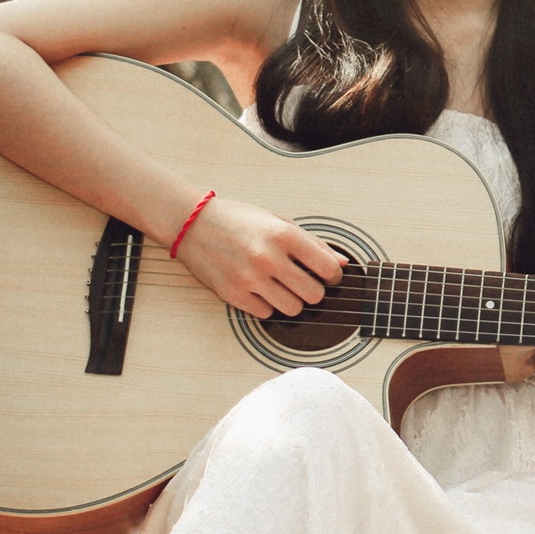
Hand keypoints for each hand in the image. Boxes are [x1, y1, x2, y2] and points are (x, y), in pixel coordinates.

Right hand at [170, 194, 346, 317]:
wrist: (193, 223)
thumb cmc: (240, 220)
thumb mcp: (279, 221)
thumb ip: (313, 243)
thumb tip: (341, 263)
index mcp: (284, 235)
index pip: (327, 268)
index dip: (333, 276)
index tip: (328, 276)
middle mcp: (268, 257)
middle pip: (314, 294)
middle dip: (314, 291)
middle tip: (304, 283)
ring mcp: (249, 278)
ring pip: (292, 309)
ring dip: (292, 301)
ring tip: (282, 287)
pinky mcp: (232, 294)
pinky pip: (265, 313)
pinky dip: (268, 306)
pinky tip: (261, 290)